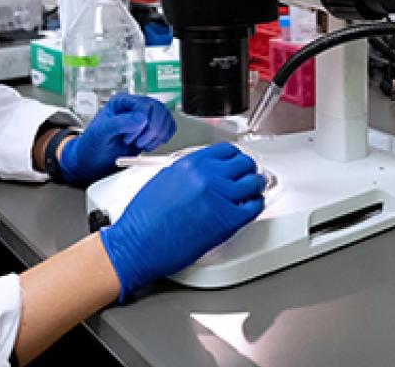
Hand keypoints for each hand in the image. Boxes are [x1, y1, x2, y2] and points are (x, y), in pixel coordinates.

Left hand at [58, 94, 176, 184]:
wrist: (92, 161)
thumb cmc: (92, 145)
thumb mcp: (100, 132)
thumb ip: (120, 123)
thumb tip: (141, 118)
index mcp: (122, 102)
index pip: (143, 105)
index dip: (141, 123)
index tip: (129, 138)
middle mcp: (135, 107)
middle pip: (158, 110)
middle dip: (152, 130)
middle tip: (138, 143)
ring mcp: (145, 118)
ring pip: (165, 118)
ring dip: (158, 135)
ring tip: (141, 145)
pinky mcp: (151, 130)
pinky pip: (168, 127)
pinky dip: (164, 137)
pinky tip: (150, 145)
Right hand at [99, 143, 264, 300]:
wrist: (138, 243)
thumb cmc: (144, 218)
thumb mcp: (165, 179)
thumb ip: (190, 172)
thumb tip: (206, 173)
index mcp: (192, 163)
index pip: (227, 151)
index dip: (235, 158)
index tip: (237, 164)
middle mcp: (208, 176)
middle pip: (244, 164)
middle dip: (247, 170)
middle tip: (248, 177)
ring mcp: (221, 197)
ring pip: (254, 183)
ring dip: (255, 186)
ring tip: (252, 192)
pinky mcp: (228, 220)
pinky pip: (254, 207)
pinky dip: (255, 205)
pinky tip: (250, 207)